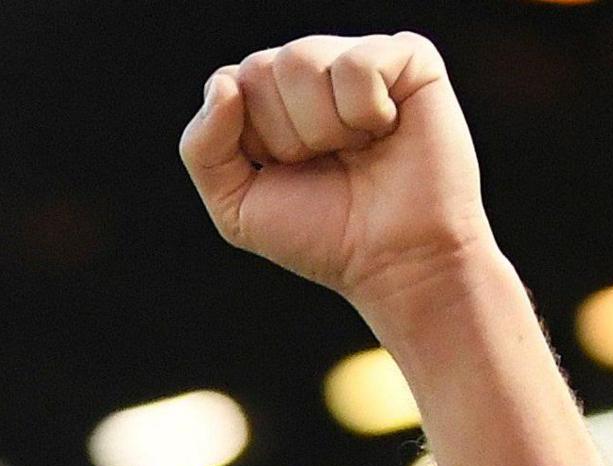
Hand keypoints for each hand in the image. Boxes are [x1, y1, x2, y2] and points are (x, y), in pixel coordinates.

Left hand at [179, 34, 495, 305]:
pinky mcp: (409, 58)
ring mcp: (359, 58)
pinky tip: (386, 130)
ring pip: (302, 60)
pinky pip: (357, 64)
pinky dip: (365, 111)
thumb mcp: (236, 206)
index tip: (286, 171)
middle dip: (286, 136)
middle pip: (261, 69)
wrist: (394, 261)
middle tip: (327, 163)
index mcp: (270, 97)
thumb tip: (225, 86)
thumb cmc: (323, 234)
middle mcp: (313, 69)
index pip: (228, 84)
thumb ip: (203, 148)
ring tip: (357, 149)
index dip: (251, 141)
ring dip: (324, 127)